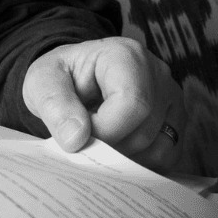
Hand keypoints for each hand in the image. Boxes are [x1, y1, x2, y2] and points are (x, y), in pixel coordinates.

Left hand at [22, 37, 183, 170]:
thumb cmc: (60, 76)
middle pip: (145, 129)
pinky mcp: (175, 121)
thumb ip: (53, 105)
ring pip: (159, 147)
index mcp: (125, 55)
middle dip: (110, 146)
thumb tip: (76, 139)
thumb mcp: (42, 81)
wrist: (74, 79)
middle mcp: (157, 73)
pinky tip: (117, 148)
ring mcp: (171, 98)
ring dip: (124, 156)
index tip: (78, 135)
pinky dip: (141, 162)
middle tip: (84, 140)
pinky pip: (168, 156)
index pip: (131, 103)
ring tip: (99, 139)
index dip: (105, 130)